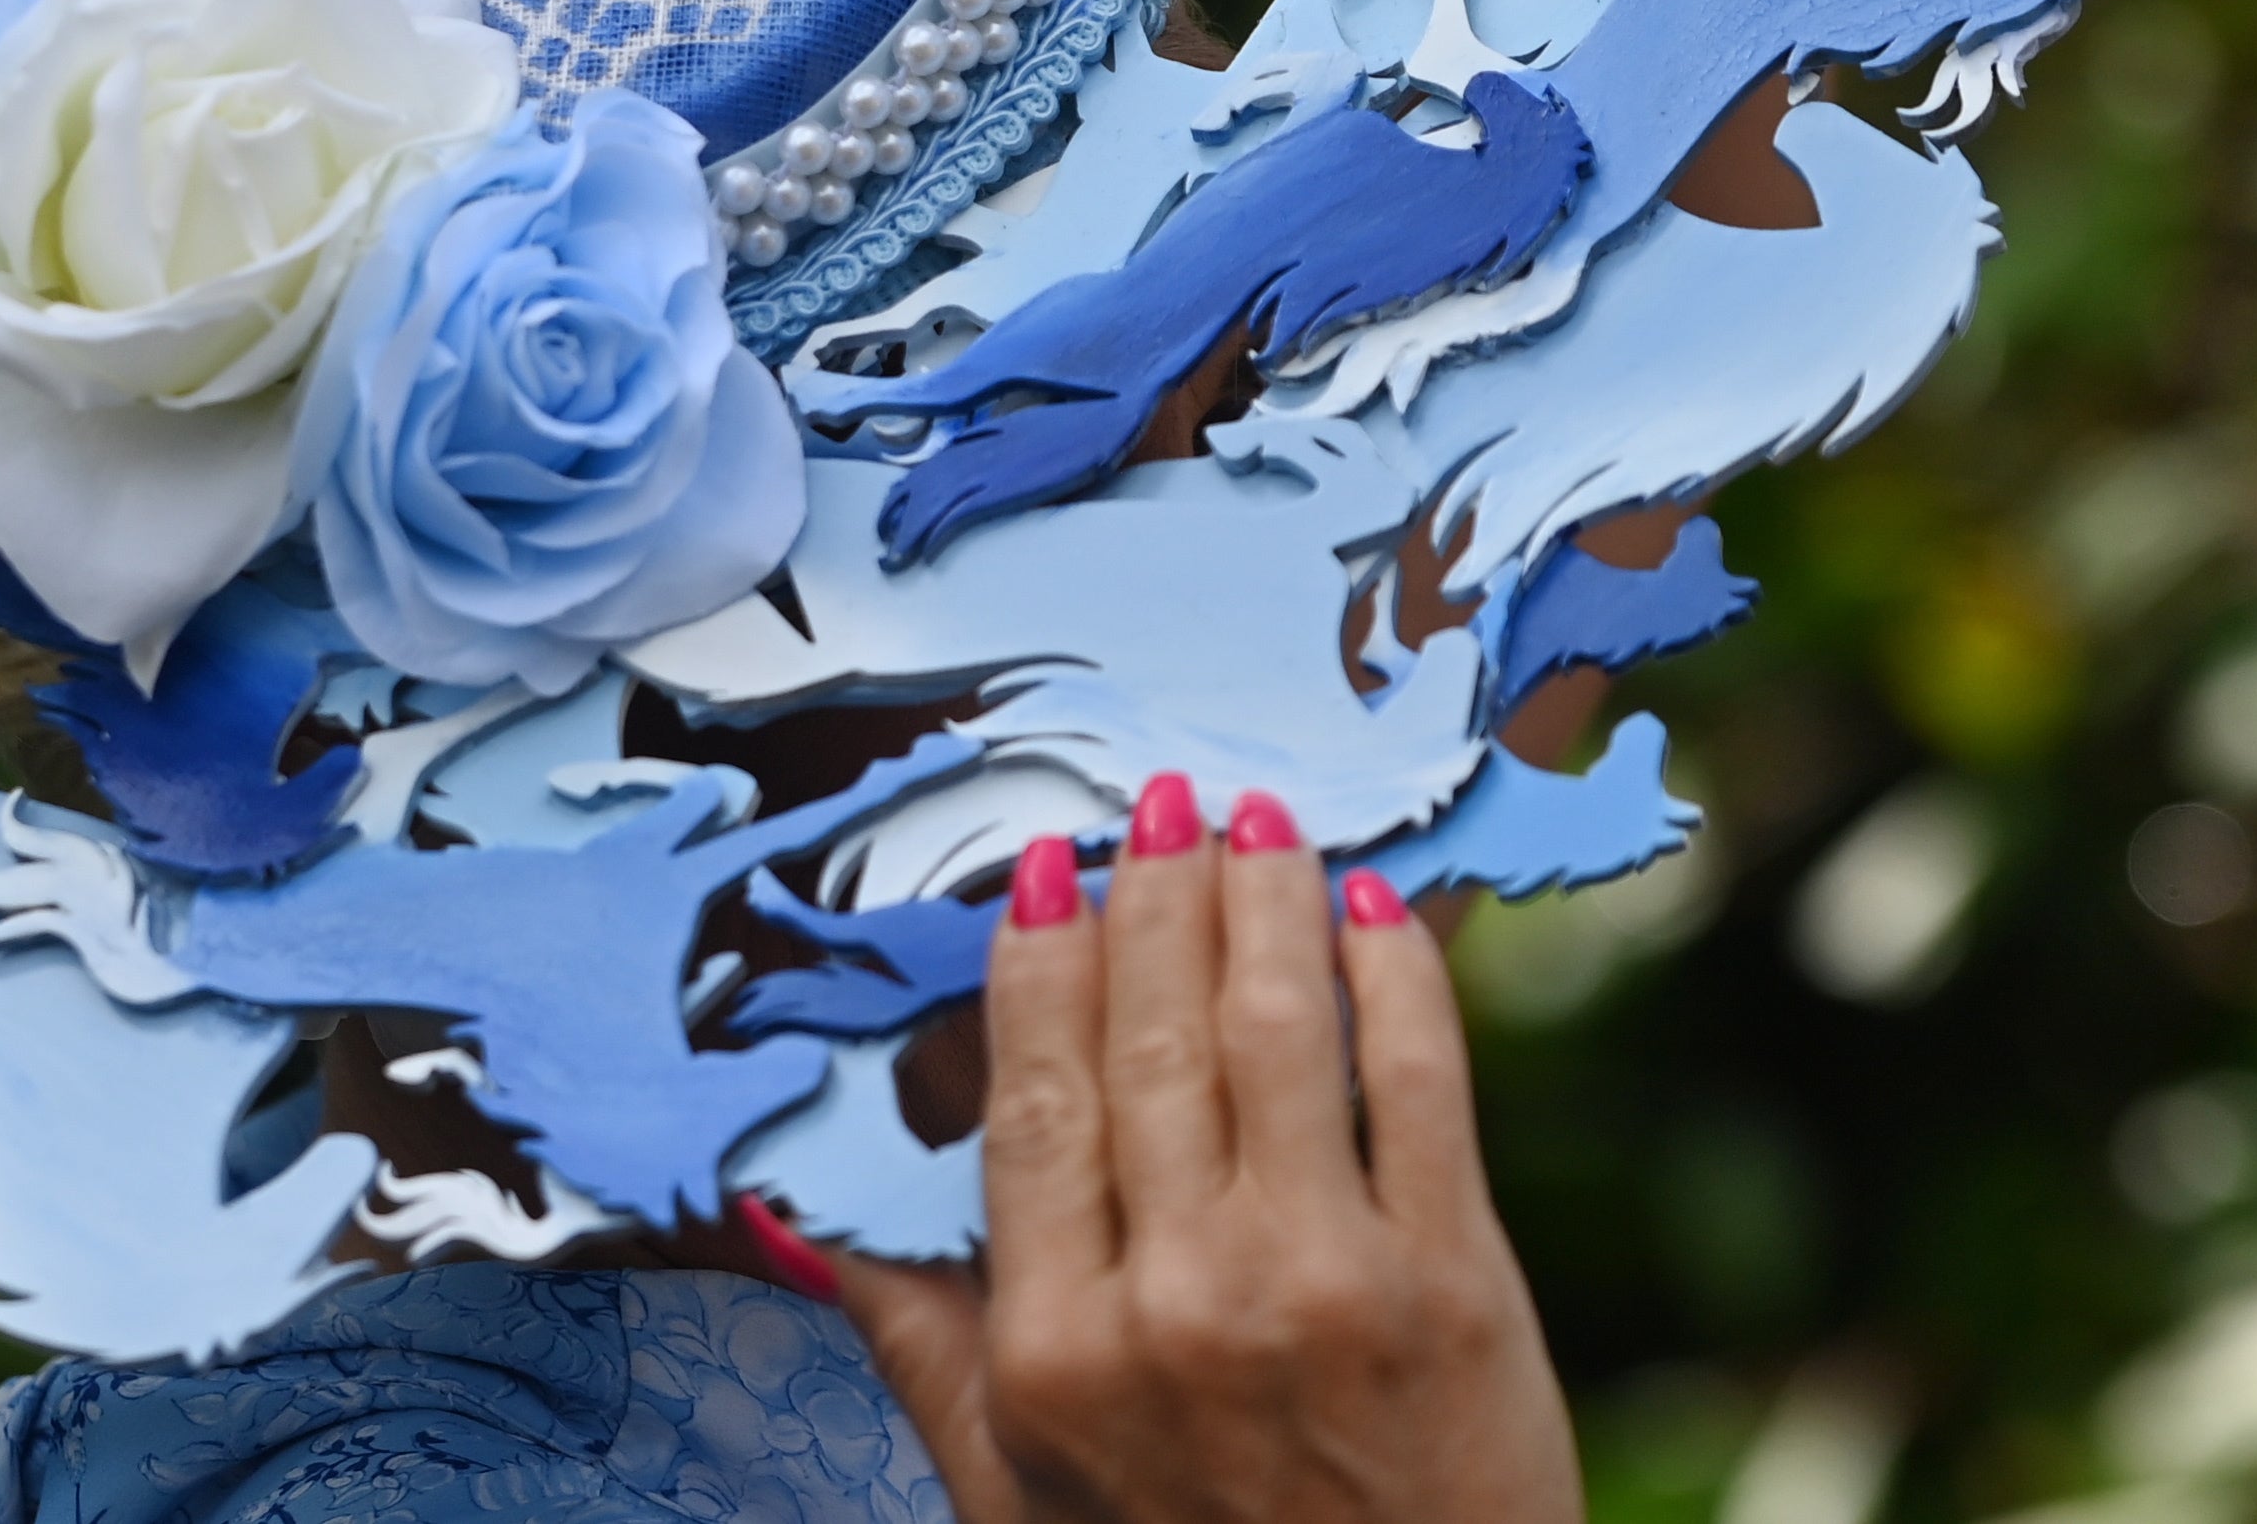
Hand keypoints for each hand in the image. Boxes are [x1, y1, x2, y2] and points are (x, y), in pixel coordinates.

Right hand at [830, 778, 1581, 1523]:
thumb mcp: (1011, 1492)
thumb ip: (916, 1338)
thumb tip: (801, 1208)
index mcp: (1055, 1347)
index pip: (1036, 1099)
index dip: (1043, 964)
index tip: (1050, 868)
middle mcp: (1179, 1302)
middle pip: (1153, 1040)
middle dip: (1157, 895)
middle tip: (1162, 801)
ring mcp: (1325, 1284)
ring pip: (1280, 1031)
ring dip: (1267, 900)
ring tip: (1259, 821)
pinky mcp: (1456, 1284)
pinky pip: (1420, 1083)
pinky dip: (1397, 977)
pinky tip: (1374, 910)